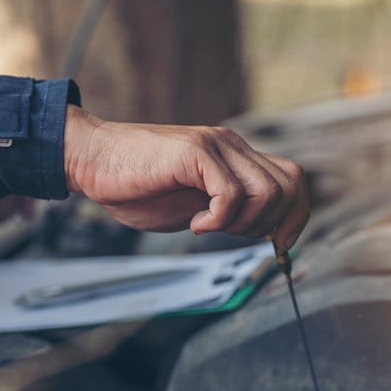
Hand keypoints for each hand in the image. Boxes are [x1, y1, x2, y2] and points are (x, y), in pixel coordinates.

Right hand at [63, 105, 308, 250]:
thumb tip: (264, 230)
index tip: (279, 244)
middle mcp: (232, 146)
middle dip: (272, 224)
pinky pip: (231, 193)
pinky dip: (219, 220)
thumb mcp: (195, 203)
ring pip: (267, 191)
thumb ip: (228, 209)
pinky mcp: (194, 152)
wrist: (94, 161)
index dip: (296, 215)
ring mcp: (215, 146)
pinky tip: (194, 224)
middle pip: (289, 185)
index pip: (292, 179)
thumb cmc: (137, 185)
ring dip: (245, 223)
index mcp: (236, 157)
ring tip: (210, 227)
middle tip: (233, 234)